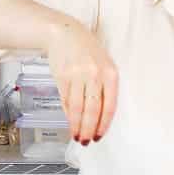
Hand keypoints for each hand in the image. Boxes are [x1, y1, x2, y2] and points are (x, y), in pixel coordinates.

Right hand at [45, 21, 118, 143]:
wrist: (65, 33)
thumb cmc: (87, 51)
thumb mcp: (103, 65)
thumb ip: (104, 88)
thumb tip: (99, 117)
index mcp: (110, 73)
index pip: (109, 106)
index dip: (104, 125)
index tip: (99, 136)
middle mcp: (95, 74)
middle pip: (92, 110)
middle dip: (89, 129)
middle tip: (87, 141)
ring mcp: (77, 75)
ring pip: (77, 108)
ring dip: (76, 125)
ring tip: (77, 136)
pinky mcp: (62, 77)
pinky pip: (66, 101)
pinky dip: (68, 114)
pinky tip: (70, 121)